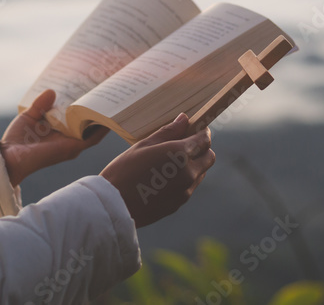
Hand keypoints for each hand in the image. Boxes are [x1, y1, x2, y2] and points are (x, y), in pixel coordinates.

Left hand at [0, 89, 108, 185]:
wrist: (10, 156)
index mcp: (58, 133)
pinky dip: (102, 127)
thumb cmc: (17, 140)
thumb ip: (41, 105)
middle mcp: (68, 139)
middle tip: (103, 92)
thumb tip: (52, 91)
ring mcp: (73, 144)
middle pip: (88, 124)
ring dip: (103, 117)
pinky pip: (93, 137)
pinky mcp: (74, 147)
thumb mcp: (29, 116)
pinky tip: (108, 114)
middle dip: (96, 110)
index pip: (75, 119)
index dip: (83, 107)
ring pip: (94, 130)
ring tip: (110, 100)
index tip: (91, 92)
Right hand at [100, 113, 214, 227]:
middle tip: (185, 143)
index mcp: (180, 154)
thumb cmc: (124, 171)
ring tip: (171, 161)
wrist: (114, 205)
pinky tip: (165, 177)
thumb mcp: (144, 145)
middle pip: (209, 157)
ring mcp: (185, 190)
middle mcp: (189, 173)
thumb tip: (184, 119)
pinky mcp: (179, 203)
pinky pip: (190, 186)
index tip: (195, 128)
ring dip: (194, 164)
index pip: (204, 140)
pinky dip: (185, 178)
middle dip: (202, 148)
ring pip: (201, 172)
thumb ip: (168, 132)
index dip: (202, 132)